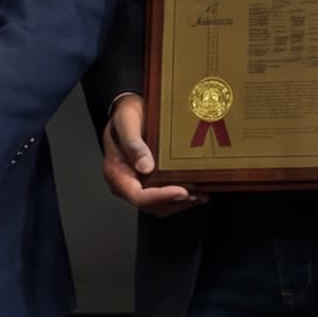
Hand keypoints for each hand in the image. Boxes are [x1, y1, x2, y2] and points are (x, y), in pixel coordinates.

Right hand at [97, 95, 199, 217]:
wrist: (127, 110)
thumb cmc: (125, 115)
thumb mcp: (126, 121)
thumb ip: (133, 143)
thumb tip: (145, 167)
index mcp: (115, 171)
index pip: (136, 195)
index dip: (160, 197)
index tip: (182, 191)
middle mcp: (125, 183)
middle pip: (150, 205)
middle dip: (175, 202)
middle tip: (199, 193)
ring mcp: (137, 184)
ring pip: (159, 206)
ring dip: (181, 203)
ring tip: (201, 194)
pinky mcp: (149, 183)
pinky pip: (164, 199)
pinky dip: (181, 199)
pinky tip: (196, 191)